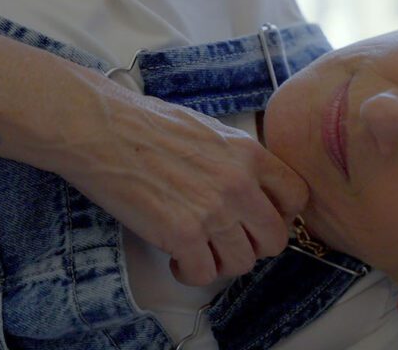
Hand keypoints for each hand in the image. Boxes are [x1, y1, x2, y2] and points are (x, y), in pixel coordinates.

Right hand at [54, 92, 307, 285]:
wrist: (100, 128)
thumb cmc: (146, 123)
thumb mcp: (210, 130)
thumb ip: (237, 159)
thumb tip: (253, 185)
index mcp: (249, 154)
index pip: (297, 197)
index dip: (282, 215)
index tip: (261, 218)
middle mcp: (239, 184)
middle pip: (275, 239)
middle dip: (255, 246)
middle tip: (230, 241)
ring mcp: (213, 211)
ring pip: (242, 263)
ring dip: (222, 263)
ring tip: (201, 251)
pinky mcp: (182, 234)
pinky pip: (205, 274)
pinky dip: (192, 273)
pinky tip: (178, 259)